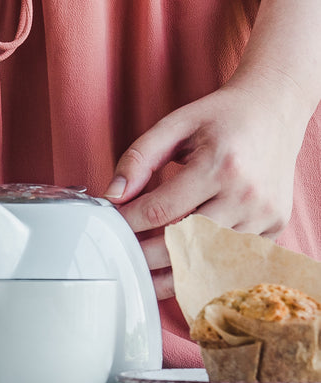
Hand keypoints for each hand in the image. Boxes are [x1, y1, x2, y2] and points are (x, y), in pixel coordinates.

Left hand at [104, 70, 309, 300]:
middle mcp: (247, 195)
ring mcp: (265, 216)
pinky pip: (232, 259)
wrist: (275, 111)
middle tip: (119, 256)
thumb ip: (139, 157)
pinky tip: (177, 270)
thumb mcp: (175, 124)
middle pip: (184, 242)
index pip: (161, 210)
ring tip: (142, 271)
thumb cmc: (222, 117)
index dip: (127, 223)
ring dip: (172, 269)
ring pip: (209, 259)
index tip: (107, 226)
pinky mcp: (275, 227)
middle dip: (144, 254)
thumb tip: (113, 194)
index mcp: (220, 165)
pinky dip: (204, 268)